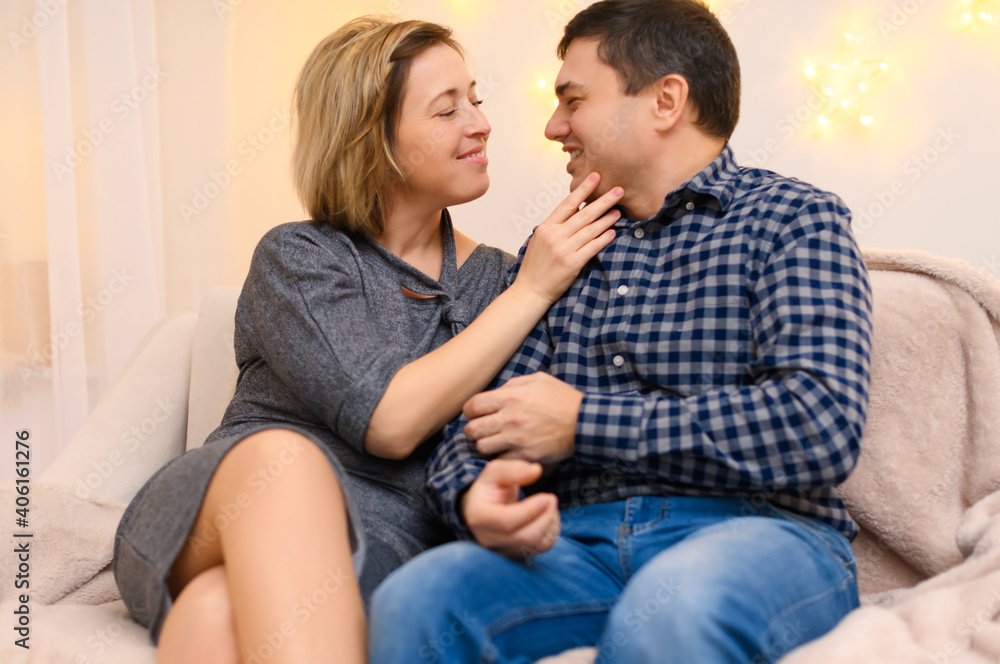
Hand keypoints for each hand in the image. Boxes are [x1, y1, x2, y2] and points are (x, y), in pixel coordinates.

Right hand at [462, 459, 559, 558]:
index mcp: (479, 516)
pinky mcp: (517, 554)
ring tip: (550, 504)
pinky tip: (548, 516)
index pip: (506, 521)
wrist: (482, 508)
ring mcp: (502, 549)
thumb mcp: (495, 472)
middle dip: (544, 517)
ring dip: (550, 523)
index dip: (530, 511)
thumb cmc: (489, 488)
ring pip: (535, 545)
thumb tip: (536, 471)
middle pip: (524, 537)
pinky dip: (551, 531)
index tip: (547, 497)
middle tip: (551, 498)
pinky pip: (541, 548)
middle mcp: (488, 538)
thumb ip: (513, 469)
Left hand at [463, 373, 582, 464]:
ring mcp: (516, 439)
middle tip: (482, 431)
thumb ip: (513, 384)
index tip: (477, 414)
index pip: (472, 406)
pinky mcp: (525, 455)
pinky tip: (509, 452)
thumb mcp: (538, 380)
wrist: (584, 422)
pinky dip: (502, 458)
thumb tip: (497, 392)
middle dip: (474, 430)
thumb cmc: (562, 399)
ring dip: (487, 446)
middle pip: (472, 430)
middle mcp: (509, 418)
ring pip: (483, 448)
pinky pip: (501, 460)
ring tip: (496, 442)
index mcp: (510, 396)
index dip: (471, 411)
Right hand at [511, 173, 622, 304]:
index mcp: (546, 227)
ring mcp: (564, 249)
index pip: (568, 203)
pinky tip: (613, 232)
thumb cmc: (535, 265)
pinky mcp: (573, 263)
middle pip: (584, 214)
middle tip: (618, 190)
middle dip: (603, 201)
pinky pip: (593, 247)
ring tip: (618, 212)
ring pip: (591, 230)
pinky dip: (604, 239)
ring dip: (607, 220)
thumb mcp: (540, 239)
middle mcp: (555, 236)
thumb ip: (556, 225)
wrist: (530, 290)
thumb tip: (576, 209)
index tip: (596, 176)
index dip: (583, 189)